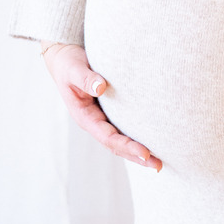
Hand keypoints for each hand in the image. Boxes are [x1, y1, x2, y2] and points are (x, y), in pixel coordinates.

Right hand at [41, 42, 161, 169]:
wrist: (65, 57)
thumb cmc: (69, 64)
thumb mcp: (74, 70)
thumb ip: (86, 79)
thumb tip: (101, 87)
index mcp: (84, 117)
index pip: (108, 137)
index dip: (127, 146)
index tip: (145, 152)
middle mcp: (94, 121)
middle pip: (116, 145)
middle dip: (136, 156)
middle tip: (158, 165)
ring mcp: (101, 117)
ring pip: (120, 139)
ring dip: (137, 150)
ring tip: (158, 161)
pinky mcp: (109, 109)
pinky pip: (123, 126)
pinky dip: (135, 135)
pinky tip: (151, 138)